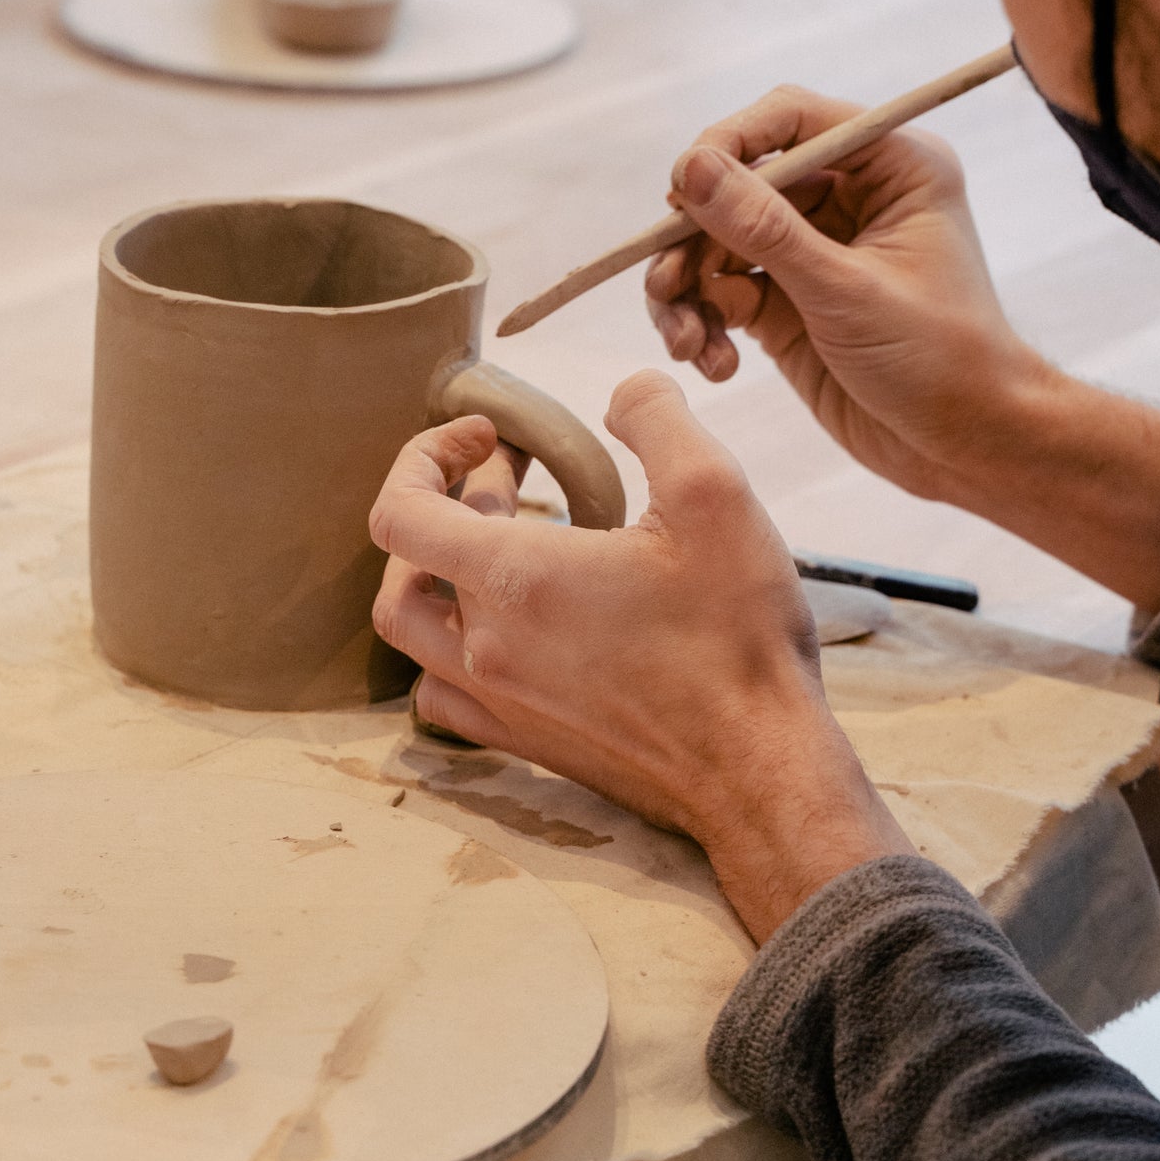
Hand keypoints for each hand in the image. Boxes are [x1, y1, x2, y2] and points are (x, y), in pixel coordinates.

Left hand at [371, 372, 907, 942]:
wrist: (760, 770)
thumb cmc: (736, 636)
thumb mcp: (716, 494)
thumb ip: (657, 419)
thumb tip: (626, 391)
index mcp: (513, 580)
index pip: (399, 511)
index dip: (424, 456)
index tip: (486, 437)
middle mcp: (486, 646)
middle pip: (403, 568)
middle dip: (445, 504)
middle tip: (511, 475)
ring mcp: (500, 703)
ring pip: (415, 635)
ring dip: (436, 578)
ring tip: (499, 546)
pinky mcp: (526, 742)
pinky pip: (446, 694)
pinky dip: (453, 649)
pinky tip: (510, 627)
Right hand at [646, 84, 1051, 503]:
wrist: (964, 446)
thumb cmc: (939, 360)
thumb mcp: (845, 291)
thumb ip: (765, 229)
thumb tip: (692, 168)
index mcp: (891, 166)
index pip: (791, 120)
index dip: (728, 144)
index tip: (680, 189)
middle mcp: (849, 198)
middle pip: (740, 185)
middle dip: (694, 237)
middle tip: (665, 283)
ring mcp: (813, 251)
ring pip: (719, 243)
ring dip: (688, 289)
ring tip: (685, 341)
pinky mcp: (786, 304)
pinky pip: (721, 293)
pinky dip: (704, 324)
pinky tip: (714, 364)